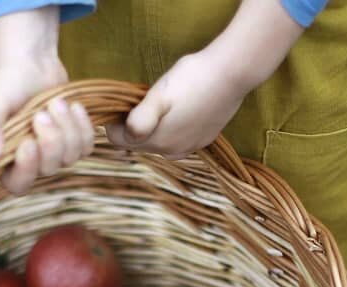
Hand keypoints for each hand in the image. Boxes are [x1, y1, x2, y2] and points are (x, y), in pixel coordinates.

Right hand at [0, 8, 95, 194]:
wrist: (33, 62)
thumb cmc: (8, 83)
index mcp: (5, 160)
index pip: (18, 185)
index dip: (27, 169)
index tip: (28, 142)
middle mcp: (30, 162)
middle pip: (48, 169)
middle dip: (50, 140)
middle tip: (41, 113)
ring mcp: (53, 154)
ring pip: (70, 158)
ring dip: (66, 128)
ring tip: (56, 102)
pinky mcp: (73, 142)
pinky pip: (86, 146)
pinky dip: (82, 125)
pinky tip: (74, 106)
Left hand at [107, 0, 304, 158]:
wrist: (231, 74)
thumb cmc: (191, 79)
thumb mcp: (159, 95)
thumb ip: (139, 119)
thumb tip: (122, 135)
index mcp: (156, 141)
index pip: (118, 140)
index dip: (115, 122)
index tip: (121, 104)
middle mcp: (171, 151)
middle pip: (138, 144)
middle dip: (133, 127)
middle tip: (140, 101)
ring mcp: (189, 148)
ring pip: (158, 144)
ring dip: (153, 129)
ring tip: (161, 105)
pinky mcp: (203, 141)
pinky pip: (178, 142)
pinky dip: (172, 131)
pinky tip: (180, 113)